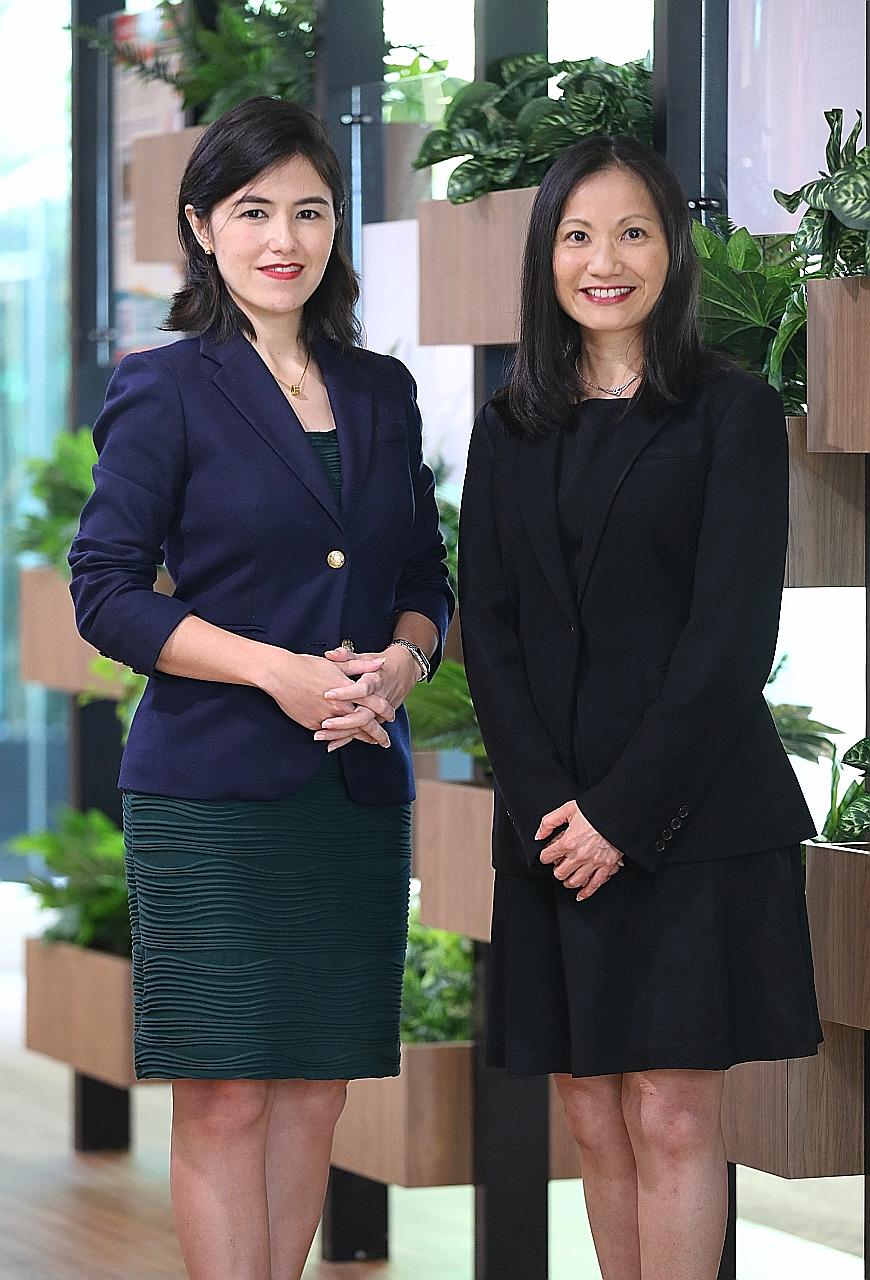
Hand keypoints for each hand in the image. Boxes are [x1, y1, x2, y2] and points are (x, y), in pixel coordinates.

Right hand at [260, 651, 391, 747]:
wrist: (280, 674)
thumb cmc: (308, 666)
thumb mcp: (337, 664)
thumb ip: (361, 666)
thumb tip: (381, 663)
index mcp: (348, 690)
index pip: (374, 704)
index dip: (385, 710)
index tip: (391, 716)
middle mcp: (339, 707)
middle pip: (364, 724)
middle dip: (377, 734)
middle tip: (385, 742)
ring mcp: (326, 718)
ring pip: (348, 732)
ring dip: (360, 738)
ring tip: (369, 742)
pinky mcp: (313, 725)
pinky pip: (329, 735)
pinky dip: (338, 738)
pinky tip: (344, 740)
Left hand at [315, 645, 420, 750]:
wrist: (405, 670)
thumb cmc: (380, 663)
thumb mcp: (365, 656)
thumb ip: (347, 656)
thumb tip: (330, 654)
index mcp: (376, 680)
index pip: (362, 689)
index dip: (346, 693)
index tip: (328, 694)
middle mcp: (380, 699)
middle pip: (364, 715)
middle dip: (344, 721)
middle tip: (325, 723)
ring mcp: (379, 713)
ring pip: (361, 728)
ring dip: (341, 734)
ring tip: (321, 735)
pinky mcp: (377, 720)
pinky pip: (361, 733)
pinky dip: (346, 740)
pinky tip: (330, 745)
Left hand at [536, 801, 623, 900]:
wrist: (617, 814)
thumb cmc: (595, 811)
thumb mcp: (568, 809)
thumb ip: (549, 822)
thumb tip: (539, 835)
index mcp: (568, 842)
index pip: (547, 856)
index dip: (545, 855)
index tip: (548, 854)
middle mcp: (579, 856)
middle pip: (559, 872)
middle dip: (556, 869)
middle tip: (559, 864)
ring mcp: (593, 863)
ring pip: (574, 881)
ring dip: (567, 881)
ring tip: (567, 877)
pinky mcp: (606, 867)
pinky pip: (594, 885)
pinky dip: (586, 892)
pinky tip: (580, 895)